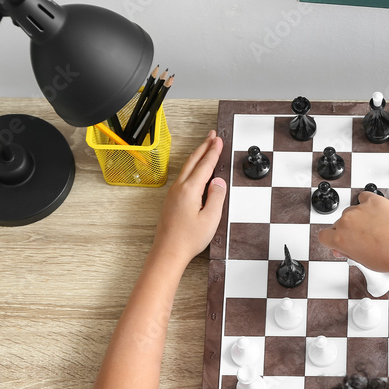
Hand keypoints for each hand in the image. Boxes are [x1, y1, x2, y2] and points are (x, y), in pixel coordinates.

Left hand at [152, 130, 226, 265]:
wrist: (168, 252)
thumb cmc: (188, 239)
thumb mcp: (211, 219)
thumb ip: (217, 197)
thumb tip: (219, 182)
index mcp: (190, 190)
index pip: (205, 166)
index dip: (213, 152)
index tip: (219, 141)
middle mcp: (179, 188)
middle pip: (193, 161)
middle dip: (204, 146)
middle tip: (212, 136)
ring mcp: (173, 193)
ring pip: (186, 168)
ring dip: (197, 155)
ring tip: (205, 147)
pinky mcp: (171, 200)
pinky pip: (183, 177)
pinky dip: (191, 167)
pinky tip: (194, 170)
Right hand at [318, 190, 388, 273]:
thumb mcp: (364, 262)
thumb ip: (349, 252)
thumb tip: (346, 248)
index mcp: (339, 239)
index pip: (324, 236)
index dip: (332, 240)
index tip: (339, 242)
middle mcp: (346, 222)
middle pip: (339, 224)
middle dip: (348, 231)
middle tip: (363, 239)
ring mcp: (359, 209)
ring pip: (352, 212)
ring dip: (360, 218)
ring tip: (376, 229)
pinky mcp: (373, 200)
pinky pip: (364, 198)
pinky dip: (368, 204)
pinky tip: (377, 214)